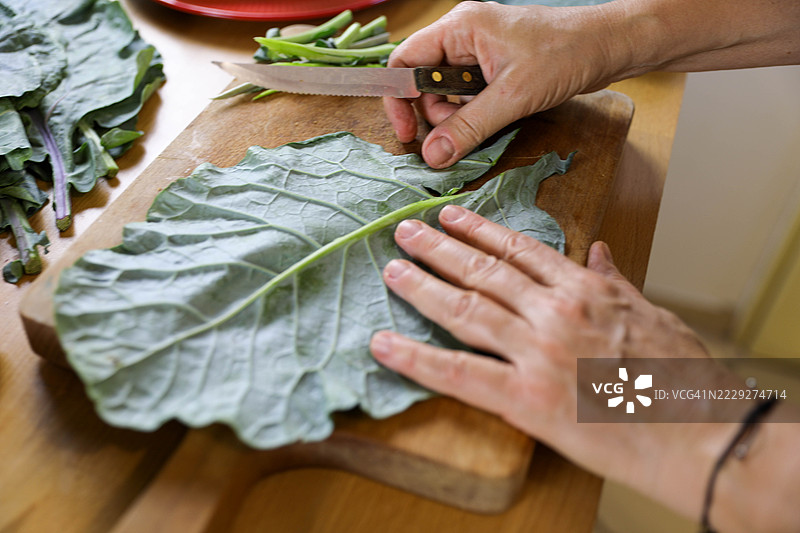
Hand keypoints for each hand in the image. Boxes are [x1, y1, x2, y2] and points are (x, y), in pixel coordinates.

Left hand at [369, 205, 735, 519]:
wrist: (699, 432)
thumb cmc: (681, 376)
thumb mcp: (651, 313)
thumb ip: (613, 280)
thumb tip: (596, 251)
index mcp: (584, 290)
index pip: (519, 250)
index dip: (479, 230)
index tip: (451, 214)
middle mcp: (554, 312)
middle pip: (484, 271)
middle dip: (440, 247)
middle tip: (405, 229)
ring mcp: (537, 352)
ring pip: (466, 309)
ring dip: (422, 286)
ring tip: (392, 269)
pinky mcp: (525, 399)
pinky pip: (459, 374)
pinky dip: (417, 358)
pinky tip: (384, 345)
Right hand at [383, 2, 621, 167]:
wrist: (607, 47)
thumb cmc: (565, 54)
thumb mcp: (512, 96)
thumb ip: (468, 127)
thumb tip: (433, 155)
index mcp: (459, 27)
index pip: (405, 62)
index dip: (399, 99)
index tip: (407, 134)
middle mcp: (462, 36)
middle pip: (423, 82)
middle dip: (434, 114)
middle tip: (457, 134)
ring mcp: (477, 52)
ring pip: (445, 93)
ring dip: (456, 117)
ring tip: (486, 122)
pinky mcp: (492, 67)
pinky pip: (467, 96)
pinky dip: (473, 113)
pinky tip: (496, 116)